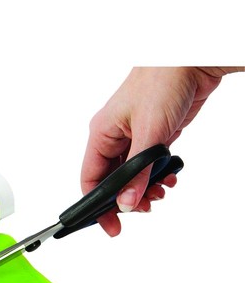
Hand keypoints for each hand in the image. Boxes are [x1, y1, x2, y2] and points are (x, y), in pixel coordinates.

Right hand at [81, 67, 236, 236]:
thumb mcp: (150, 134)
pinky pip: (148, 165)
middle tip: (144, 209)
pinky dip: (157, 176)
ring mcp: (133, 137)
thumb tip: (127, 204)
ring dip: (145, 189)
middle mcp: (114, 138)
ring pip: (131, 176)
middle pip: (112, 182)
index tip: (110, 225)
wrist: (192, 57)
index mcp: (101, 135)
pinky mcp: (152, 136)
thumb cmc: (163, 81)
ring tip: (160, 193)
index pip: (90, 180)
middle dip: (127, 199)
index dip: (97, 207)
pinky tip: (169, 178)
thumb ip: (137, 174)